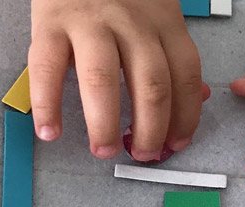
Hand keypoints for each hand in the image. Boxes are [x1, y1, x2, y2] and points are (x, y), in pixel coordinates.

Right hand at [29, 0, 208, 161]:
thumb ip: (174, 53)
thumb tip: (197, 98)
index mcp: (164, 22)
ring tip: (105, 150)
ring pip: (103, 81)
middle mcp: (131, 23)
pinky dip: (47, 104)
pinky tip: (50, 130)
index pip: (185, 76)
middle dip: (151, 129)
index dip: (186, 116)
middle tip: (145, 155)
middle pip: (150, 85)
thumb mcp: (158, 11)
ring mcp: (90, 22)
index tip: (178, 143)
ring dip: (105, 124)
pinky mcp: (50, 21)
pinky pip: (47, 69)